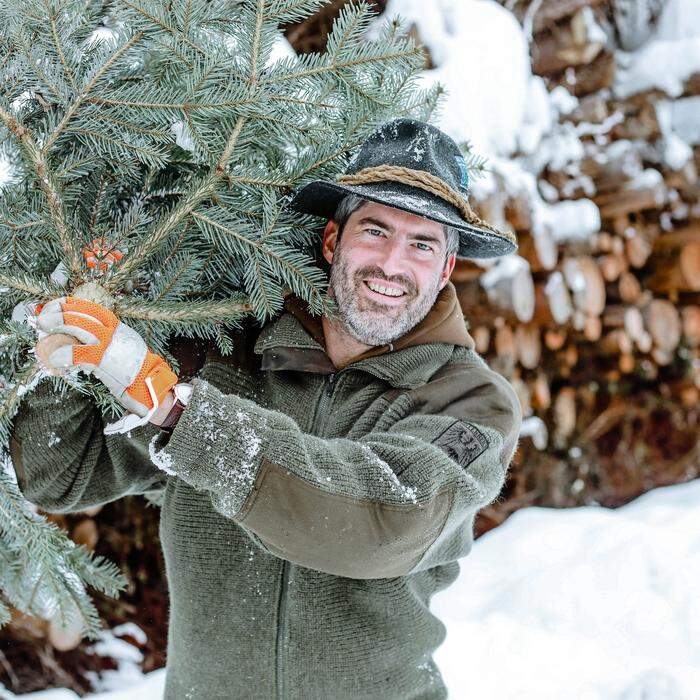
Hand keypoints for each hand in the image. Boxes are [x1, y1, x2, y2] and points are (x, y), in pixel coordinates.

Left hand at [35, 297, 177, 417]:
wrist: (150, 384)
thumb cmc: (133, 371)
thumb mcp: (120, 348)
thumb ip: (102, 342)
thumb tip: (76, 341)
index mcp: (117, 327)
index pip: (91, 308)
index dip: (71, 305)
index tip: (56, 306)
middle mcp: (114, 331)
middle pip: (83, 313)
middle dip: (60, 312)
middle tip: (43, 318)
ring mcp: (110, 344)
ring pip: (80, 326)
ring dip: (59, 324)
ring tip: (43, 330)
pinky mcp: (105, 361)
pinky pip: (79, 353)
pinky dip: (63, 354)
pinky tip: (54, 359)